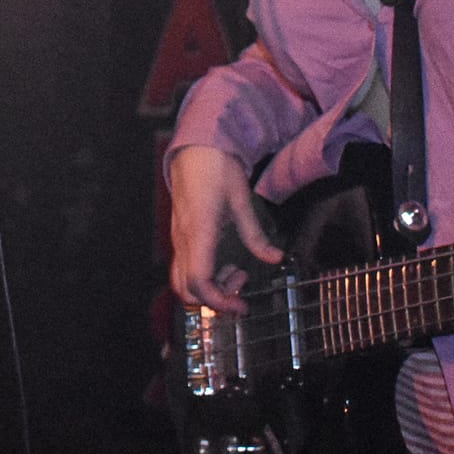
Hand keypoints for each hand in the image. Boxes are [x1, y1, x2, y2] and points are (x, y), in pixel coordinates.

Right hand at [169, 145, 283, 314]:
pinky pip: (184, 265)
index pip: (199, 281)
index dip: (220, 301)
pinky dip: (203, 274)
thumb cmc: (216, 168)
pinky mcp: (179, 233)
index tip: (242, 306)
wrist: (194, 147)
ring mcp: (178, 236)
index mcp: (199, 232)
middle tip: (242, 284)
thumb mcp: (241, 200)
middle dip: (215, 297)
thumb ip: (255, 234)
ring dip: (209, 286)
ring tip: (236, 270)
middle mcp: (183, 238)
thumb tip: (275, 258)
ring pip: (182, 279)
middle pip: (185, 288)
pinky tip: (224, 259)